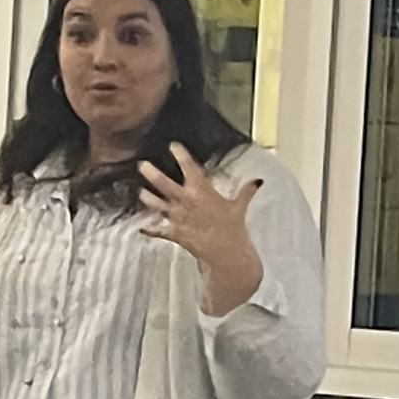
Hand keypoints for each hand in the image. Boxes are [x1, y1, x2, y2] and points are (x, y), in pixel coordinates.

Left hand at [139, 143, 263, 316]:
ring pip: (155, 204)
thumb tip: (258, 181)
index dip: (180, 154)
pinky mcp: (174, 232)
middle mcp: (185, 200)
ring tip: (140, 192)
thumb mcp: (239, 207)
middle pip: (163, 183)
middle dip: (151, 173)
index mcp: (201, 190)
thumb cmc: (233, 227)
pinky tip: (142, 227)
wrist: (226, 253)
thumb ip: (246, 192)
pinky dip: (149, 229)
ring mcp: (177, 217)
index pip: (189, 167)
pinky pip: (157, 230)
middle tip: (142, 165)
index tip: (173, 146)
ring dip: (146, 197)